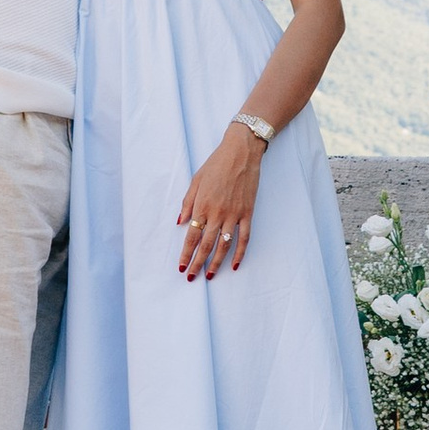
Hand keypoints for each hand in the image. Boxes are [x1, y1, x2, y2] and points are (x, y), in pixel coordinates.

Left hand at [177, 126, 263, 279]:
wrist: (241, 152)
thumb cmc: (216, 164)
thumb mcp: (195, 180)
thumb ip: (187, 203)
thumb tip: (180, 222)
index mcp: (202, 205)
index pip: (191, 236)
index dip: (186, 253)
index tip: (181, 266)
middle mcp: (217, 213)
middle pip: (206, 244)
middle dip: (198, 263)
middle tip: (191, 277)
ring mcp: (234, 214)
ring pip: (224, 245)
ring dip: (216, 262)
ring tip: (211, 276)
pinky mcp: (248, 213)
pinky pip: (244, 237)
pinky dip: (240, 252)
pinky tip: (235, 264)